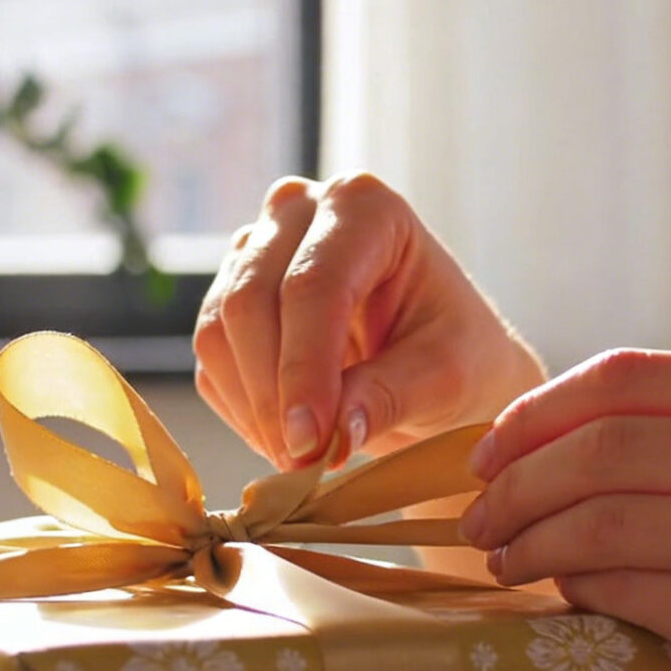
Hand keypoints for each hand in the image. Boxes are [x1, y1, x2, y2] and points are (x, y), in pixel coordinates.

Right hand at [193, 173, 544, 468]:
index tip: (309, 443)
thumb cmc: (458, 355)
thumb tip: (329, 438)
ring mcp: (255, 251)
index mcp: (365, 206)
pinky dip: (243, 412)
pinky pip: (212, 363)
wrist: (442, 366)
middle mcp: (299, 211)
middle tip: (305, 463)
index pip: (312, 284)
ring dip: (254, 409)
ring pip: (217, 332)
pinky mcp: (229, 300)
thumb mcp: (446, 378)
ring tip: (303, 461)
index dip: (304, 368)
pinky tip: (288, 438)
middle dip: (273, 394)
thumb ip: (388, 397)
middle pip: (251, 301)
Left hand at [458, 349, 670, 670]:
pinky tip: (553, 603)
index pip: (630, 377)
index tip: (488, 454)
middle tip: (477, 517)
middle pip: (605, 442)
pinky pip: (630, 587)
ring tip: (500, 561)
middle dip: (516, 480)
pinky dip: (574, 591)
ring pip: (605, 514)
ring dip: (530, 539)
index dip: (539, 411)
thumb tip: (553, 446)